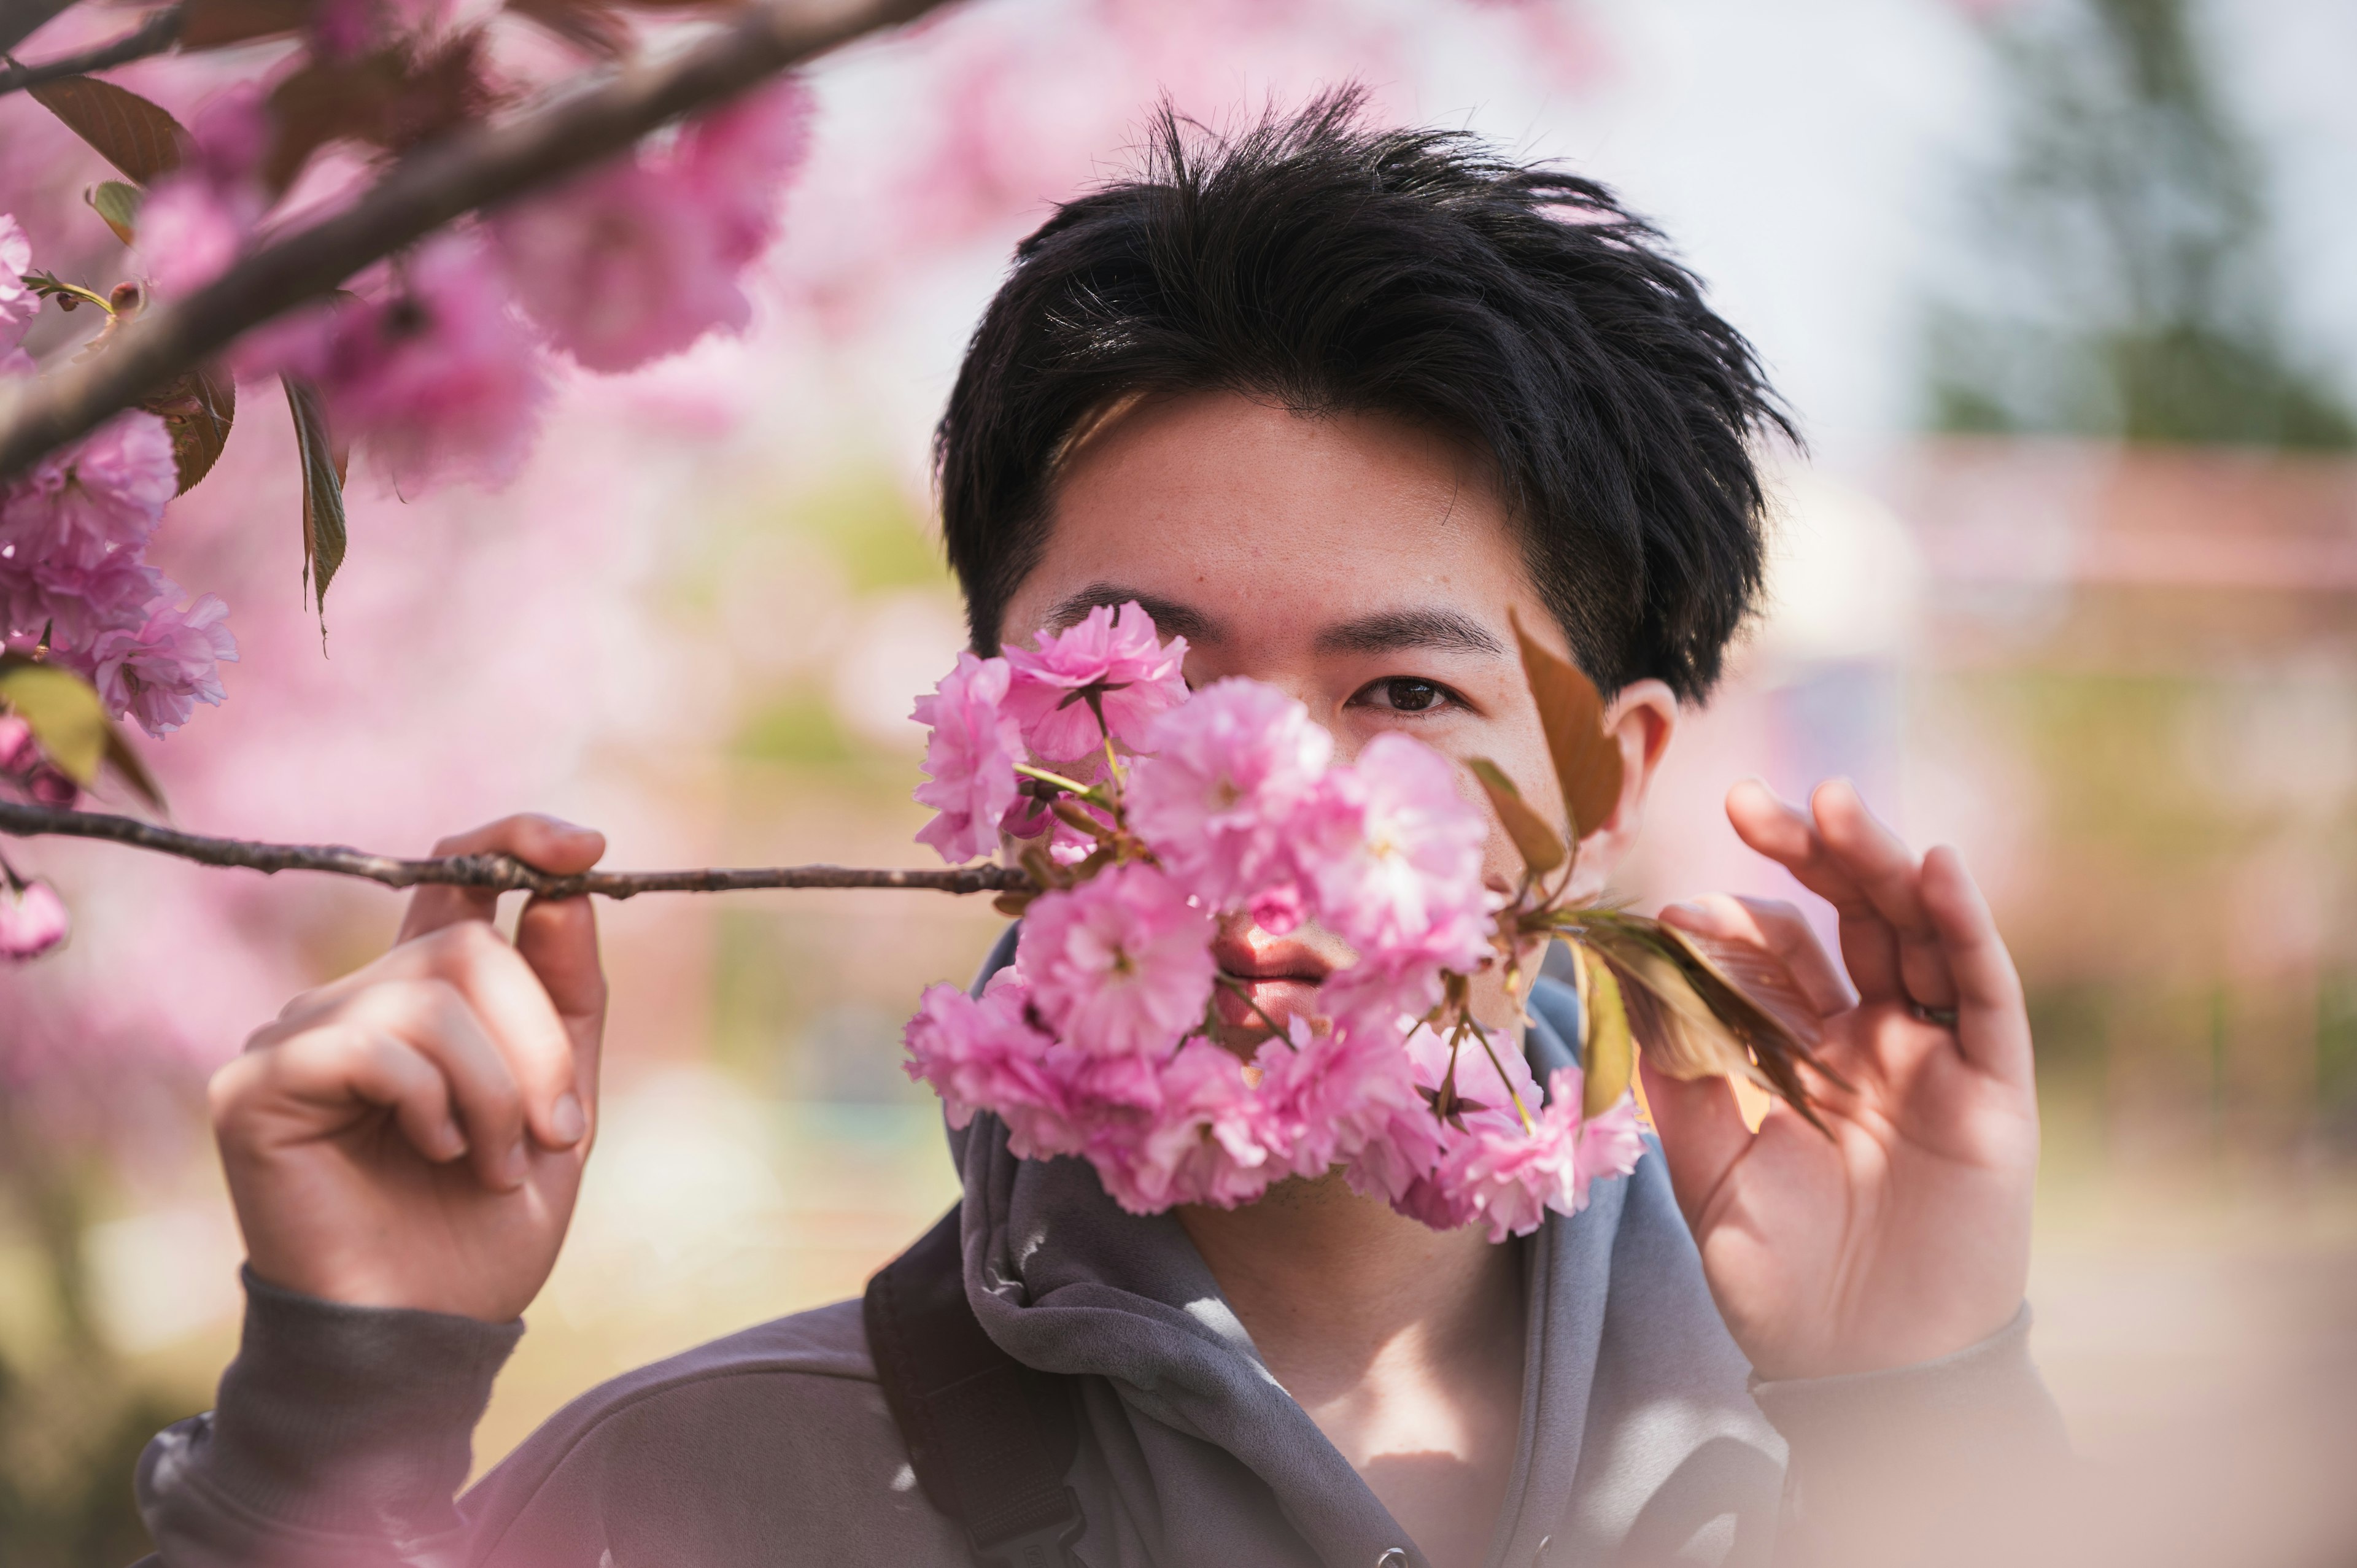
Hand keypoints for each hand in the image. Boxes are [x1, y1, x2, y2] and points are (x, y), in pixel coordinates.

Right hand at [210, 815, 608, 1322]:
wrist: (428, 1335)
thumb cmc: (484, 1230)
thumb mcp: (560, 1104)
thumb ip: (566, 1001)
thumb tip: (566, 894)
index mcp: (424, 998)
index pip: (456, 877)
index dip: (514, 841)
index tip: (584, 847)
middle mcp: (354, 1000)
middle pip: (470, 945)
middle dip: (537, 1044)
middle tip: (553, 1134)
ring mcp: (297, 1035)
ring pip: (430, 997)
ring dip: (494, 1093)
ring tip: (489, 1166)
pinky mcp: (256, 1083)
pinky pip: (370, 1046)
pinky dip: (430, 1103)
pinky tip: (433, 1155)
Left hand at [1640, 778, 2037, 1380]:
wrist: (1855, 1369)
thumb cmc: (1776, 1276)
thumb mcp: (1702, 1162)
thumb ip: (1672, 1067)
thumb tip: (1615, 970)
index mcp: (1803, 1051)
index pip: (1773, 954)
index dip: (1728, 921)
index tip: (1673, 910)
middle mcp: (1872, 1041)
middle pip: (1846, 920)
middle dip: (1806, 854)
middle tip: (1751, 803)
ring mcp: (1935, 1059)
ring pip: (1914, 935)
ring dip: (1878, 863)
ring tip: (1835, 805)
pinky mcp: (1993, 1091)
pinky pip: (1985, 995)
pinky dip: (1964, 927)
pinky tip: (1934, 867)